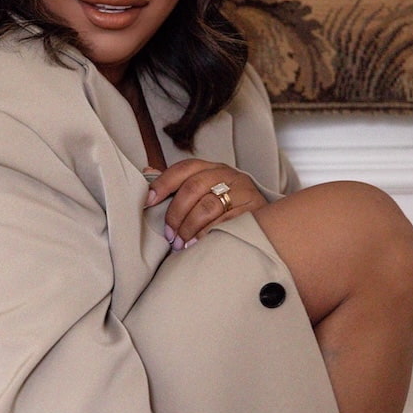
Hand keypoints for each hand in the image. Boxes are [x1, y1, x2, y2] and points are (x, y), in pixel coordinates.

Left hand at [145, 159, 267, 250]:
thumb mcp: (204, 191)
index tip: (148, 201)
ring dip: (189, 227)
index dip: (163, 183)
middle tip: (169, 234)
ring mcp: (242, 191)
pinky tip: (198, 244)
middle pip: (193, 187)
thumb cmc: (226, 206)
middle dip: (176, 213)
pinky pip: (225, 223)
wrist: (266, 222)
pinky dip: (207, 235)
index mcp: (212, 168)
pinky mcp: (254, 210)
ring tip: (181, 243)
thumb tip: (146, 174)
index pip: (184, 168)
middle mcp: (228, 175)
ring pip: (208, 206)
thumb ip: (177, 184)